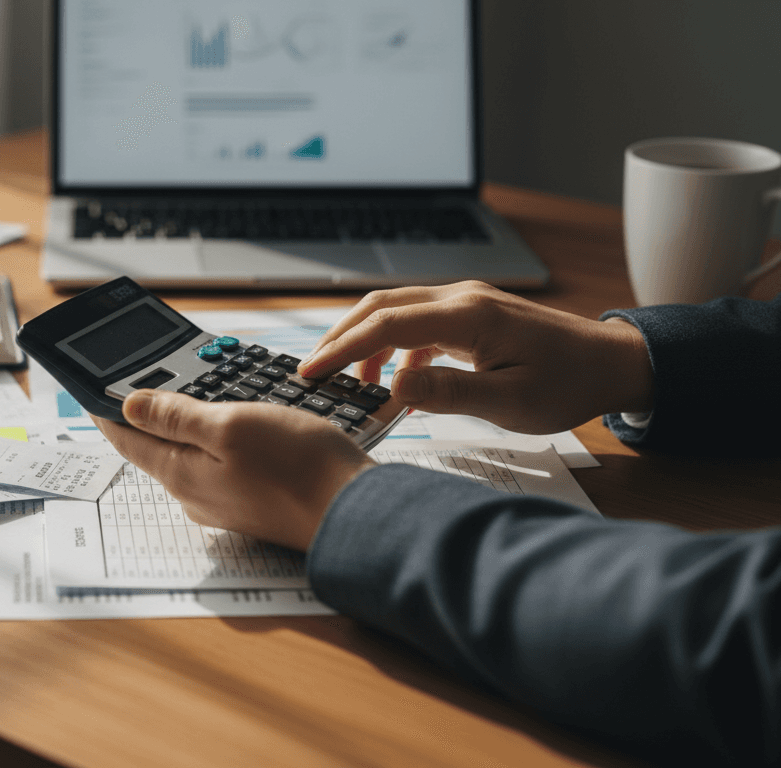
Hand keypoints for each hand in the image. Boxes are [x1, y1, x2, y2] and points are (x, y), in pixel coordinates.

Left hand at [92, 390, 375, 551]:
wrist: (355, 512)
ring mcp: (224, 501)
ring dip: (183, 425)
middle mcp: (195, 494)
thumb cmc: (299, 468)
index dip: (105, 410)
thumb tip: (128, 406)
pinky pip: (219, 465)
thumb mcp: (230, 426)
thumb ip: (176, 417)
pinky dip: (216, 439)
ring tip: (182, 393)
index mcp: (180, 474)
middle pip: (155, 447)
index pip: (126, 438)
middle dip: (146, 414)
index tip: (91, 390)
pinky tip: (231, 423)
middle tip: (136, 380)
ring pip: (190, 455)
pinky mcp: (252, 502)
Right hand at [296, 281, 654, 434]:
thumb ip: (449, 392)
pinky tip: (393, 382)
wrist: (612, 364)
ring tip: (347, 382)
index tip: (311, 372)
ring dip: (364, 342)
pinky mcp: (470, 316)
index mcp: (468, 316)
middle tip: (310, 371)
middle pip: (381, 306)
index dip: (342, 348)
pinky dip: (392, 348)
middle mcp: (461, 299)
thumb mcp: (510, 401)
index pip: (386, 324)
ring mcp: (465, 303)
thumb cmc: (568, 384)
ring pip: (395, 311)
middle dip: (339, 337)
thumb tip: (393, 385)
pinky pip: (416, 324)